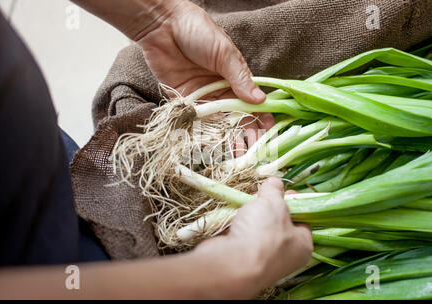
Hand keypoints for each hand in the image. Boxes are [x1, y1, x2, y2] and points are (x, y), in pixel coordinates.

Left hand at [136, 0, 274, 149]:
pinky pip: (196, 117)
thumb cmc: (197, 31)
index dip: (261, 115)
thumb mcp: (224, 53)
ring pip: (218, 120)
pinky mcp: (183, 99)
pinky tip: (216, 138)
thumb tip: (260, 100)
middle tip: (255, 148)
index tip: (269, 131)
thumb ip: (240, 78)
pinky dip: (205, 127)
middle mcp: (219, 87)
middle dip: (247, 131)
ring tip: (238, 151)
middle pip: (236, 114)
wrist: (162, 25)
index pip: (251, 100)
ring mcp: (202, 94)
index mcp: (234, 75)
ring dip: (228, 135)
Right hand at [196, 177, 312, 293]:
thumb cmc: (263, 234)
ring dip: (251, 215)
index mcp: (302, 246)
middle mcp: (285, 257)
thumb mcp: (273, 203)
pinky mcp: (241, 260)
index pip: (303, 220)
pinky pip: (242, 237)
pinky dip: (237, 226)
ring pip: (258, 229)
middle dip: (268, 207)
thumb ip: (274, 191)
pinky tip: (233, 216)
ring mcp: (261, 260)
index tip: (284, 192)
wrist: (230, 264)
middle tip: (261, 194)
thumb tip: (275, 182)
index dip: (294, 203)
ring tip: (245, 203)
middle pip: (278, 223)